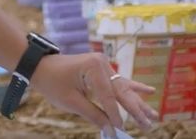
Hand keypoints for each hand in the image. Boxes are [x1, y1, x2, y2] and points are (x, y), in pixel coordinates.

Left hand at [29, 53, 157, 133]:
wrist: (40, 66)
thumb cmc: (53, 83)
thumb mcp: (71, 102)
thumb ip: (93, 115)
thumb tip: (110, 129)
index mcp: (94, 68)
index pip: (109, 97)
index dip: (115, 116)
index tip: (120, 131)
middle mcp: (103, 64)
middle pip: (122, 91)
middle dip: (135, 110)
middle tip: (148, 125)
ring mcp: (104, 65)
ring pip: (124, 88)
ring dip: (138, 103)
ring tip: (154, 115)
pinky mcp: (103, 69)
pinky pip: (120, 82)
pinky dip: (134, 88)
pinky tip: (150, 90)